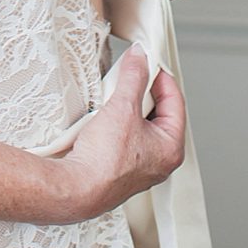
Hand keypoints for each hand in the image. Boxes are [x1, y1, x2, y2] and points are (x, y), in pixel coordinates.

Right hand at [56, 46, 184, 220]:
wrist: (72, 191)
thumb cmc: (103, 161)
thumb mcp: (122, 107)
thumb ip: (133, 77)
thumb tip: (139, 57)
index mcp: (171, 148)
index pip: (175, 102)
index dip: (161, 78)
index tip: (149, 63)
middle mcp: (159, 163)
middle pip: (158, 115)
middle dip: (143, 94)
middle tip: (131, 78)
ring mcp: (139, 170)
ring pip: (140, 128)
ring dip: (128, 110)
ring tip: (114, 98)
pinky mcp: (118, 174)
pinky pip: (124, 141)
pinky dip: (116, 126)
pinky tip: (102, 120)